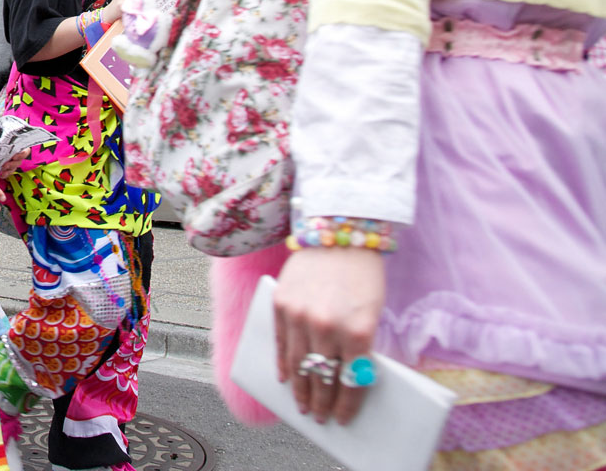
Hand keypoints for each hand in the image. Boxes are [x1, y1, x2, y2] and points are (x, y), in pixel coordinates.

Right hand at [274, 247, 385, 425]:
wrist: (338, 233)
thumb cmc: (362, 275)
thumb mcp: (372, 314)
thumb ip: (360, 345)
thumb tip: (347, 377)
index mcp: (358, 332)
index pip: (351, 383)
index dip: (347, 406)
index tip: (343, 420)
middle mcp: (327, 327)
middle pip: (322, 378)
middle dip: (323, 403)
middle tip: (321, 418)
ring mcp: (300, 316)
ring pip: (298, 365)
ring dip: (300, 390)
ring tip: (302, 406)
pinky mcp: (281, 303)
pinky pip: (280, 342)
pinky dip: (282, 363)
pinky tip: (284, 377)